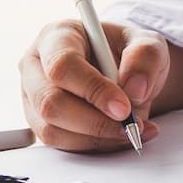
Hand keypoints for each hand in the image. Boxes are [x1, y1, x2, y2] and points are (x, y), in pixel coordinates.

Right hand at [19, 20, 166, 150]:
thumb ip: (145, 57)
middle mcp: (36, 66)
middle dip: (94, 121)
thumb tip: (135, 89)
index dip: (93, 90)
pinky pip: (61, 145)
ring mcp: (34, 97)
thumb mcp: (148, 43)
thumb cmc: (128, 53)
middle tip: (129, 125)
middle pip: (50, 102)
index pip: (62, 65)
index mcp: (57, 36)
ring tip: (130, 130)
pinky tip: (120, 137)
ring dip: (96, 138)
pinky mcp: (41, 123)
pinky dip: (95, 147)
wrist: (127, 73)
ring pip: (52, 130)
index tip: (124, 107)